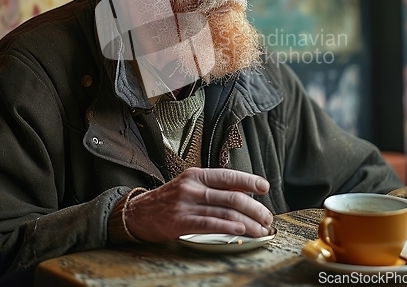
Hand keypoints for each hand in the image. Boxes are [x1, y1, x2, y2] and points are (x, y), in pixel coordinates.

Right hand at [123, 167, 272, 241]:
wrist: (138, 212)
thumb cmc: (168, 200)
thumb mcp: (189, 185)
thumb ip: (212, 187)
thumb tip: (242, 191)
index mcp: (197, 174)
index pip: (228, 175)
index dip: (249, 181)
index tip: (265, 187)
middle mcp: (192, 186)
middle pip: (231, 195)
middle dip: (254, 208)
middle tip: (267, 217)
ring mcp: (186, 203)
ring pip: (225, 211)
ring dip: (248, 222)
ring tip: (261, 229)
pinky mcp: (181, 221)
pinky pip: (210, 223)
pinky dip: (228, 227)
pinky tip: (241, 231)